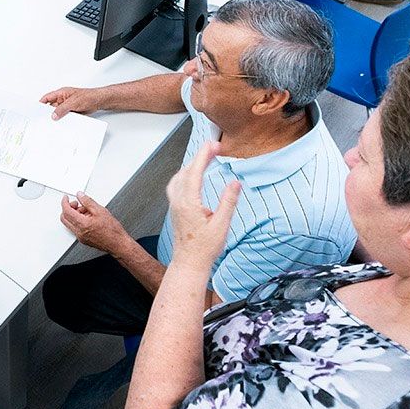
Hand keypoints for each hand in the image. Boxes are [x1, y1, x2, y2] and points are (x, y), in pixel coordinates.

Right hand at [40, 86, 105, 119]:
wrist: (98, 101)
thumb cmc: (88, 96)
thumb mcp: (73, 102)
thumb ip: (62, 109)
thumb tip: (53, 115)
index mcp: (61, 93)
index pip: (48, 98)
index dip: (41, 103)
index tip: (36, 110)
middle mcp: (63, 99)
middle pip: (51, 106)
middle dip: (48, 112)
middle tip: (44, 119)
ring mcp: (67, 106)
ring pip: (58, 112)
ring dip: (56, 117)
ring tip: (53, 123)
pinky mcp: (71, 112)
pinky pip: (64, 117)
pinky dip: (62, 120)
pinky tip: (61, 124)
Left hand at [60, 192, 131, 253]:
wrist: (118, 243)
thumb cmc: (112, 230)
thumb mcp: (101, 211)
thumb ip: (88, 201)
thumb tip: (80, 195)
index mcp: (82, 224)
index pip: (66, 211)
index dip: (65, 202)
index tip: (66, 198)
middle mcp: (79, 232)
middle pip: (65, 218)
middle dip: (68, 208)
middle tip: (76, 203)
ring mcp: (80, 237)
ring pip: (70, 223)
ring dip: (74, 214)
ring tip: (88, 211)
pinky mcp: (83, 239)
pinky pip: (75, 228)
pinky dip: (78, 221)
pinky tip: (89, 218)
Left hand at [164, 141, 239, 267]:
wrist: (189, 263)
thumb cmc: (204, 248)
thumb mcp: (221, 225)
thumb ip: (228, 202)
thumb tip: (235, 183)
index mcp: (189, 204)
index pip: (195, 172)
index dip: (204, 155)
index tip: (213, 145)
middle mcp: (178, 202)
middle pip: (186, 171)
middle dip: (200, 156)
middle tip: (214, 147)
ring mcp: (174, 205)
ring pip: (179, 177)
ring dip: (191, 164)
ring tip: (205, 157)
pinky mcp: (175, 209)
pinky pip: (176, 185)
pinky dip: (185, 174)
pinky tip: (191, 176)